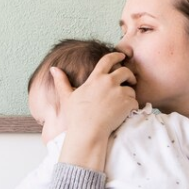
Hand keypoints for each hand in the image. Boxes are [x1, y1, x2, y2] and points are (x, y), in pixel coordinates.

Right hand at [53, 52, 137, 170]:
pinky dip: (132, 107)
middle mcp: (109, 82)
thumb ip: (61, 81)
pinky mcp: (127, 103)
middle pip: (125, 71)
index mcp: (96, 78)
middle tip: (131, 81)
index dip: (116, 55)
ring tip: (121, 105)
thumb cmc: (76, 117)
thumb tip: (53, 69)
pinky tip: (124, 113)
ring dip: (129, 95)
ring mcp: (119, 92)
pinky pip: (135, 102)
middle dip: (129, 75)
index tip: (122, 55)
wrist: (88, 132)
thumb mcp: (67, 97)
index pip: (108, 59)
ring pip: (131, 89)